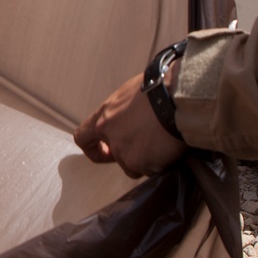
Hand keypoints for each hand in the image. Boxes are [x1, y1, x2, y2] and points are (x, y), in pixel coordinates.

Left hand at [74, 63, 183, 177]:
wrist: (175, 97)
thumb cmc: (156, 87)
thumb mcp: (130, 94)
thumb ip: (122, 111)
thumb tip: (128, 115)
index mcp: (104, 117)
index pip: (82, 137)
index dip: (92, 147)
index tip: (104, 148)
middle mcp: (111, 137)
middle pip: (115, 156)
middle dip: (129, 155)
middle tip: (146, 147)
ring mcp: (125, 153)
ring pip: (133, 166)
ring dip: (146, 159)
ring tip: (162, 142)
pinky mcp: (142, 164)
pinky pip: (151, 170)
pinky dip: (160, 163)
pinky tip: (170, 148)